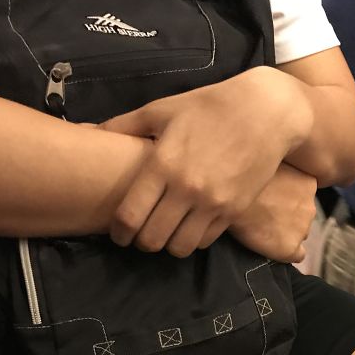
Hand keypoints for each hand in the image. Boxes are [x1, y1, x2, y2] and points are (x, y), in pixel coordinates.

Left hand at [99, 68, 312, 257]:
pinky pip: (205, 240)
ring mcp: (212, 203)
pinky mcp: (233, 211)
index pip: (129, 215)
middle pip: (152, 239)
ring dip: (168, 245)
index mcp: (162, 163)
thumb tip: (88, 132)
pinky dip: (194, 239)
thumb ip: (124, 126)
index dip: (119, 232)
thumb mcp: (162, 109)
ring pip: (179, 247)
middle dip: (141, 242)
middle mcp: (186, 188)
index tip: (118, 234)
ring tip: (166, 234)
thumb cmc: (210, 107)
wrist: (266, 113)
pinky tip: (190, 226)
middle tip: (140, 236)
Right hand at [228, 164, 316, 262]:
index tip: (272, 201)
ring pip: (298, 235)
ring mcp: (302, 229)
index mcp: (307, 183)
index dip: (287, 201)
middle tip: (264, 215)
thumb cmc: (242, 178)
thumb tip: (274, 182)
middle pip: (302, 217)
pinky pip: (296, 256)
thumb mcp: (267, 165)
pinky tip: (269, 246)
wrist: (227, 197)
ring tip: (261, 227)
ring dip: (285, 233)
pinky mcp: (290, 249)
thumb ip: (279, 174)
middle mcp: (310, 207)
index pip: (304, 197)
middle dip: (287, 217)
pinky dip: (286, 254)